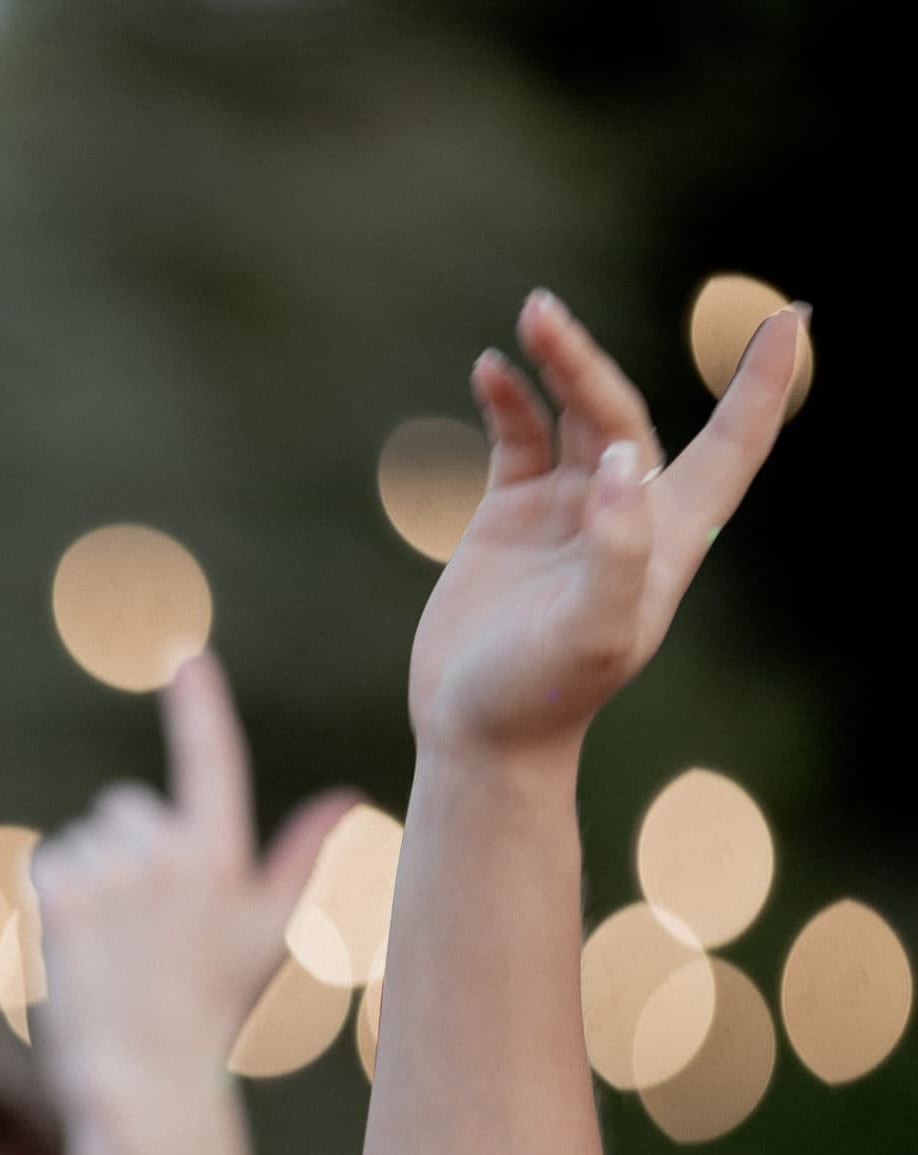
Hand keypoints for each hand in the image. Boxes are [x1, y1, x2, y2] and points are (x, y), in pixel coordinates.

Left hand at [31, 657, 353, 1134]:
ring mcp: (111, 869)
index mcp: (220, 857)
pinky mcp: (60, 890)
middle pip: (127, 809)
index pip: (210, 760)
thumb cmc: (211, 1009)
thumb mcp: (264, 934)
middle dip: (130, 854)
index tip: (184, 655)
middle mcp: (167, 853)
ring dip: (89, 884)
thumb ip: (303, 859)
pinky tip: (76, 950)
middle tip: (146, 931)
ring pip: (83, 842)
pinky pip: (44, 865)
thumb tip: (348, 798)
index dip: (198, 706)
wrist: (146, 1075)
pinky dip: (51, 901)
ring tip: (114, 949)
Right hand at [409, 288, 805, 760]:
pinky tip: (490, 370)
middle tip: (543, 313)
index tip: (790, 319)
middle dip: (590, 360)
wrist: (475, 731)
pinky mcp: (512, 514)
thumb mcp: (593, 631)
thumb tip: (621, 458)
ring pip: (575, 414)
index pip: (733, 446)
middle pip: (625, 414)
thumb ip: (617, 546)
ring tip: (527, 318)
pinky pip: (519, 437)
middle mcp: (625, 512)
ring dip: (555, 365)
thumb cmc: (542, 695)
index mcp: (669, 538)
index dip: (762, 386)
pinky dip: (507, 400)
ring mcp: (568, 508)